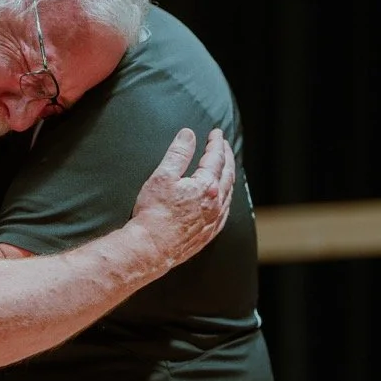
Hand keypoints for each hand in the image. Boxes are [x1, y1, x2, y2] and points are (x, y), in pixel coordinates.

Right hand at [127, 127, 235, 271]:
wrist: (150, 247)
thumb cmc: (154, 213)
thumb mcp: (163, 176)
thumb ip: (178, 153)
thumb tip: (188, 135)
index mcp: (207, 186)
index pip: (215, 158)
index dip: (216, 143)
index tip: (216, 133)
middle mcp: (216, 203)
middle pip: (227, 174)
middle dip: (227, 157)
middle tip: (224, 145)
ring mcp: (213, 220)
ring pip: (230, 194)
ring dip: (229, 177)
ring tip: (227, 168)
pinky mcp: (208, 235)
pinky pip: (225, 213)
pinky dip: (227, 200)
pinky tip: (224, 200)